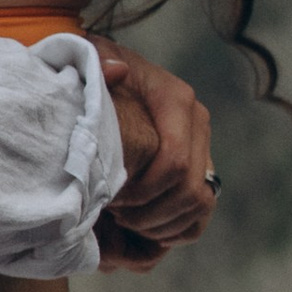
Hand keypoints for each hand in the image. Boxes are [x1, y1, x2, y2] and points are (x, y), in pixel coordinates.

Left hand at [97, 47, 215, 264]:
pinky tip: (142, 229)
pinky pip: (202, 212)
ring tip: (125, 222)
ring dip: (163, 224)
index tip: (110, 200)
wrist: (108, 80)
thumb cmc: (94, 75)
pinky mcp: (201, 167)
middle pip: (189, 189)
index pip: (174, 161)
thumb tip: (117, 72)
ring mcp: (203, 146)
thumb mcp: (88, 62)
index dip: (143, 191)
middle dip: (150, 213)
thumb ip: (98, 63)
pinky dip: (176, 229)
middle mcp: (197, 122)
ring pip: (200, 203)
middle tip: (114, 217)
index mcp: (176, 99)